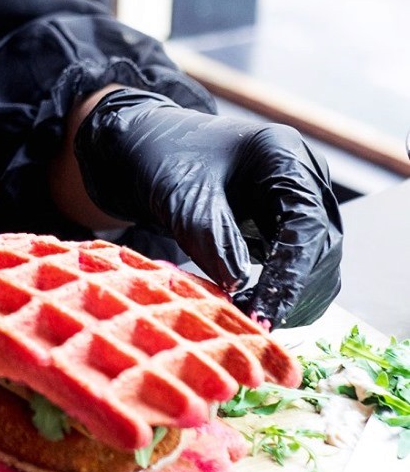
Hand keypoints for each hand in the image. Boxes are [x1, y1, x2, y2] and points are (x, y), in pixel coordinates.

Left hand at [73, 88, 341, 326]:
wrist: (150, 148)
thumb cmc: (163, 160)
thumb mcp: (182, 197)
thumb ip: (213, 238)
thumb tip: (240, 288)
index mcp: (284, 154)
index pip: (306, 224)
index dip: (288, 275)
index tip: (262, 313)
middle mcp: (305, 176)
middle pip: (322, 248)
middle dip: (291, 292)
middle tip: (251, 322)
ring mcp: (305, 200)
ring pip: (321, 264)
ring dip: (292, 298)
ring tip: (249, 318)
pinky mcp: (294, 224)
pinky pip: (306, 269)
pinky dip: (285, 293)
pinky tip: (255, 308)